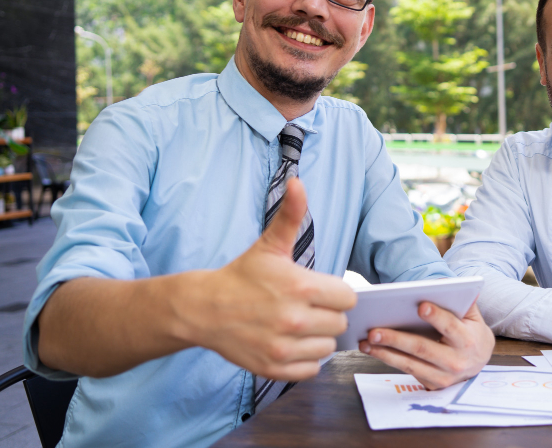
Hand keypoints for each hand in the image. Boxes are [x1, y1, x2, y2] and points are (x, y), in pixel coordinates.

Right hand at [180, 178, 356, 380]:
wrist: (203, 309)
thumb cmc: (242, 275)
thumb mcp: (269, 244)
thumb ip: (291, 214)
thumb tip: (298, 182)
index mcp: (299, 287)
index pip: (348, 298)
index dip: (335, 293)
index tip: (318, 289)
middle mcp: (294, 319)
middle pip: (340, 323)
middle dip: (327, 314)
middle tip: (306, 306)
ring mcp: (283, 347)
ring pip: (328, 347)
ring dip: (317, 337)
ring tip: (298, 324)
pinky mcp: (273, 368)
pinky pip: (311, 370)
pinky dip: (305, 360)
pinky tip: (291, 342)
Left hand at [358, 300, 494, 389]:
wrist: (479, 360)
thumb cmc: (471, 332)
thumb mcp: (472, 315)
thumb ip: (463, 299)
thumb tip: (445, 282)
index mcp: (467, 341)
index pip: (450, 326)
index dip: (436, 316)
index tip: (421, 305)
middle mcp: (456, 362)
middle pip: (422, 349)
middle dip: (396, 339)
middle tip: (374, 331)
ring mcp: (443, 377)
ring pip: (409, 364)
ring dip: (385, 353)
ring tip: (366, 342)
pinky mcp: (432, 385)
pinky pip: (407, 371)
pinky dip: (388, 360)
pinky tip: (373, 350)